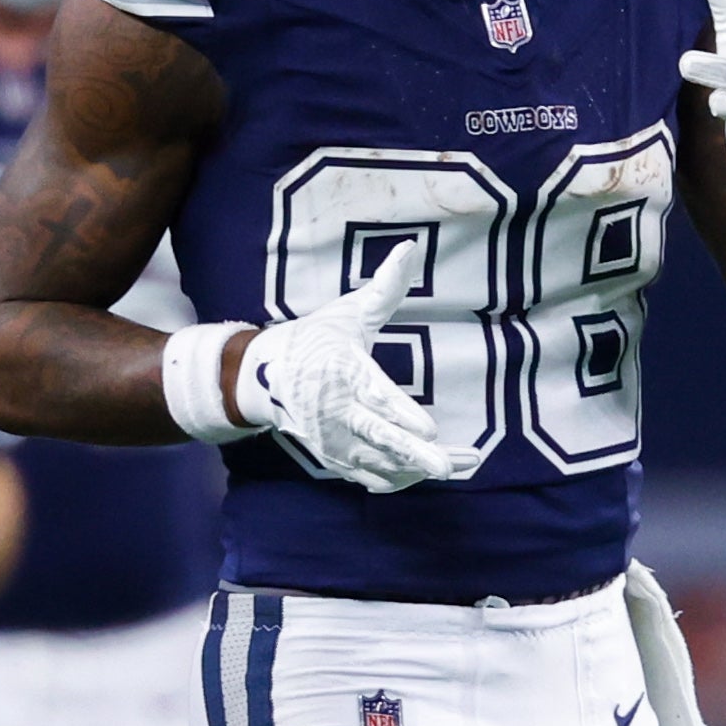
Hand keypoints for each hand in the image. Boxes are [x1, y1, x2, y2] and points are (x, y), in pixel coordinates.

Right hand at [240, 252, 478, 493]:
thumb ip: (385, 287)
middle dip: (417, 455)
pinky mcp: (335, 460)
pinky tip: (427, 470)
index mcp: (344, 372)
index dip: (402, 415)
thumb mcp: (348, 312)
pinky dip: (400, 478)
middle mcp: (338, 412)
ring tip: (463, 464)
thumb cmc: (315, 340)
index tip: (430, 430)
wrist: (262, 378)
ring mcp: (335, 441)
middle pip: (381, 439)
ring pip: (382, 465)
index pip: (376, 398)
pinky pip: (372, 478)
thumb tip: (411, 247)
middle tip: (449, 467)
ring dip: (421, 468)